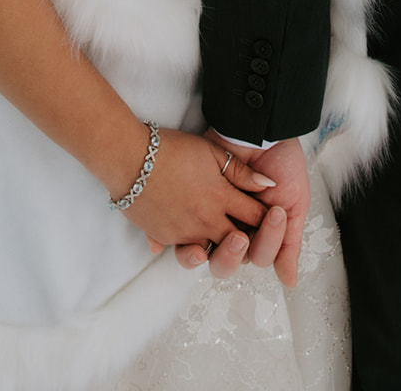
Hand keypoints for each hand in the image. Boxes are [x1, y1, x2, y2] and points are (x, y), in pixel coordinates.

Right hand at [121, 127, 273, 260]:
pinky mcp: (166, 238)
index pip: (255, 216)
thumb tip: (268, 185)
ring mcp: (185, 233)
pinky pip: (186, 250)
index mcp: (220, 197)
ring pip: (213, 251)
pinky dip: (193, 246)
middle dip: (249, 240)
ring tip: (224, 238)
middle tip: (253, 234)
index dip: (267, 218)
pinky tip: (195, 238)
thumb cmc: (170, 149)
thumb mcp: (211, 152)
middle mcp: (206, 220)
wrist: (129, 158)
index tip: (272, 217)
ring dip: (221, 247)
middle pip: (238, 242)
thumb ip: (241, 171)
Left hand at [175, 136, 310, 286]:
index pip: (257, 256)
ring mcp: (211, 217)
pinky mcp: (191, 202)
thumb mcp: (294, 203)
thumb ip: (289, 243)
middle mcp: (233, 229)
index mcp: (258, 234)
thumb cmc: (282, 164)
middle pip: (224, 262)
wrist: (261, 130)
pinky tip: (173, 241)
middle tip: (238, 235)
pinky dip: (170, 239)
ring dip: (200, 254)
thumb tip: (289, 283)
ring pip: (200, 252)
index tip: (274, 214)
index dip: (266, 242)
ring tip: (209, 241)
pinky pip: (176, 229)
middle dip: (230, 255)